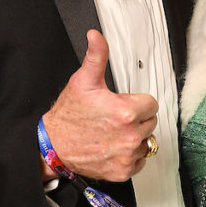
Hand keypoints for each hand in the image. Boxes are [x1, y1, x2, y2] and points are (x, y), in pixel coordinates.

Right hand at [43, 30, 157, 181]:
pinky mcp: (122, 171)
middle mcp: (130, 136)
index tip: (122, 104)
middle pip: (150, 122)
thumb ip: (96, 56)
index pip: (151, 104)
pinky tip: (114, 147)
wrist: (53, 145)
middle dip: (136, 118)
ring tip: (113, 133)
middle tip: (114, 118)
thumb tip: (96, 36)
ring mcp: (127, 155)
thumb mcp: (83, 80)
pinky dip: (130, 156)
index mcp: (126, 112)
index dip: (136, 101)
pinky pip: (139, 161)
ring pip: (145, 142)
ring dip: (134, 137)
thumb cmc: (68, 115)